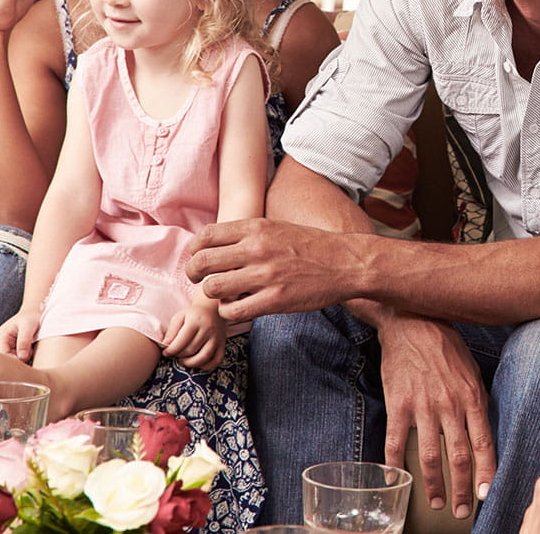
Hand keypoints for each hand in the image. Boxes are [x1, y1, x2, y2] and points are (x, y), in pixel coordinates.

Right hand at [0, 308, 40, 360]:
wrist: (33, 314)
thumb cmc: (30, 317)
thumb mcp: (28, 327)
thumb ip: (24, 341)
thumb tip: (22, 357)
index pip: (2, 355)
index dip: (13, 360)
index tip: (26, 358)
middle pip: (7, 360)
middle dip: (20, 358)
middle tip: (31, 350)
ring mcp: (5, 348)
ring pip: (14, 360)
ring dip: (24, 357)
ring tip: (31, 346)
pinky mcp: (11, 350)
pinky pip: (18, 358)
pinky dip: (25, 356)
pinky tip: (30, 349)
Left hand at [163, 302, 225, 369]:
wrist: (212, 310)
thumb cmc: (192, 315)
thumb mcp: (179, 317)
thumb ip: (171, 331)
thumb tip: (165, 345)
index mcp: (196, 321)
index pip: (181, 341)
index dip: (171, 350)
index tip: (166, 352)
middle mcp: (208, 329)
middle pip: (191, 350)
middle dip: (179, 356)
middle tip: (175, 354)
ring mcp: (217, 337)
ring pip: (204, 357)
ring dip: (191, 363)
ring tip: (184, 360)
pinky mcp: (223, 344)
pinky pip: (216, 360)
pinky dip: (206, 366)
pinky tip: (197, 363)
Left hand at [186, 218, 359, 319]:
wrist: (345, 262)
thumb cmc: (310, 245)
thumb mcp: (277, 227)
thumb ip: (247, 234)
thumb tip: (214, 243)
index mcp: (256, 228)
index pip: (205, 237)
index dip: (195, 251)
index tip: (200, 259)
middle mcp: (257, 249)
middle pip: (201, 263)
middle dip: (193, 274)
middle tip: (200, 280)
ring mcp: (265, 276)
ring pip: (213, 288)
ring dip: (214, 295)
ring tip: (225, 294)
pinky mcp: (274, 300)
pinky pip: (233, 311)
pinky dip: (229, 312)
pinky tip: (239, 307)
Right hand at [377, 316, 495, 520]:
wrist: (412, 322)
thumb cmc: (446, 346)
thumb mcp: (472, 370)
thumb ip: (477, 401)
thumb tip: (483, 432)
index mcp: (472, 397)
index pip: (484, 444)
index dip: (487, 473)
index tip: (487, 495)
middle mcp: (450, 405)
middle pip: (460, 457)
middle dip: (463, 489)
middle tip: (463, 510)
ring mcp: (423, 406)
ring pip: (431, 456)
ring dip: (433, 485)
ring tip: (436, 502)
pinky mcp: (398, 404)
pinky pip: (397, 442)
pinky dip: (395, 464)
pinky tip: (395, 480)